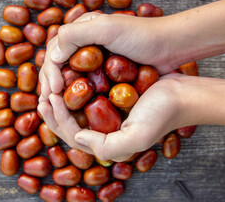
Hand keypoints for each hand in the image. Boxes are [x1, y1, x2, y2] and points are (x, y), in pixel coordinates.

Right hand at [39, 12, 176, 100]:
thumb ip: (74, 35)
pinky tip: (78, 107)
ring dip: (63, 93)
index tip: (53, 92)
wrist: (170, 46)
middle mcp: (85, 45)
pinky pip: (87, 84)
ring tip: (60, 109)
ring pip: (71, 77)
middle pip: (59, 66)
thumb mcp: (107, 28)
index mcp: (81, 31)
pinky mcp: (107, 72)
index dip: (49, 73)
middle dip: (51, 85)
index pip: (54, 53)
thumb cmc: (141, 36)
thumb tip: (51, 57)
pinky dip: (80, 95)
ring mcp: (97, 60)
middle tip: (50, 104)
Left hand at [39, 73, 188, 160]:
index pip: (72, 135)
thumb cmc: (163, 114)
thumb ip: (108, 146)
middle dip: (52, 112)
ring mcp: (109, 116)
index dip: (57, 119)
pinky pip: (88, 98)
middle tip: (41, 96)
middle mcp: (105, 132)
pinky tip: (69, 78)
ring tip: (50, 88)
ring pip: (77, 112)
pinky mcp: (114, 101)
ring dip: (60, 101)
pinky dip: (75, 90)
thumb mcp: (138, 137)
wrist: (183, 95)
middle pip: (70, 125)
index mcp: (108, 143)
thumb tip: (78, 138)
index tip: (49, 98)